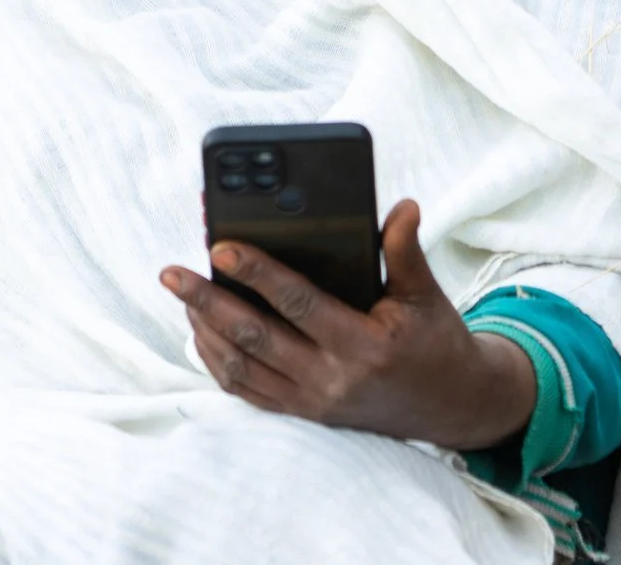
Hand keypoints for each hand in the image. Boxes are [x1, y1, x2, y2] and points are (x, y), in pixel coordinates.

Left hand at [158, 198, 536, 449]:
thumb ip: (405, 251)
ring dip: (205, 330)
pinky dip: (217, 362)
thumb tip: (402, 206)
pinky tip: (201, 331)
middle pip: (254, 338)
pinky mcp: (303, 413)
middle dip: (206, 302)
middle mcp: (331, 379)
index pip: (298, 303)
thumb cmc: (435, 341)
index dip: (258, 273)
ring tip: (182, 294)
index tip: (221, 246)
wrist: (449, 406)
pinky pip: (247, 391)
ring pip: (241, 367)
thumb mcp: (426, 294)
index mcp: (363, 345)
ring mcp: (312, 401)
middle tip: (171, 272)